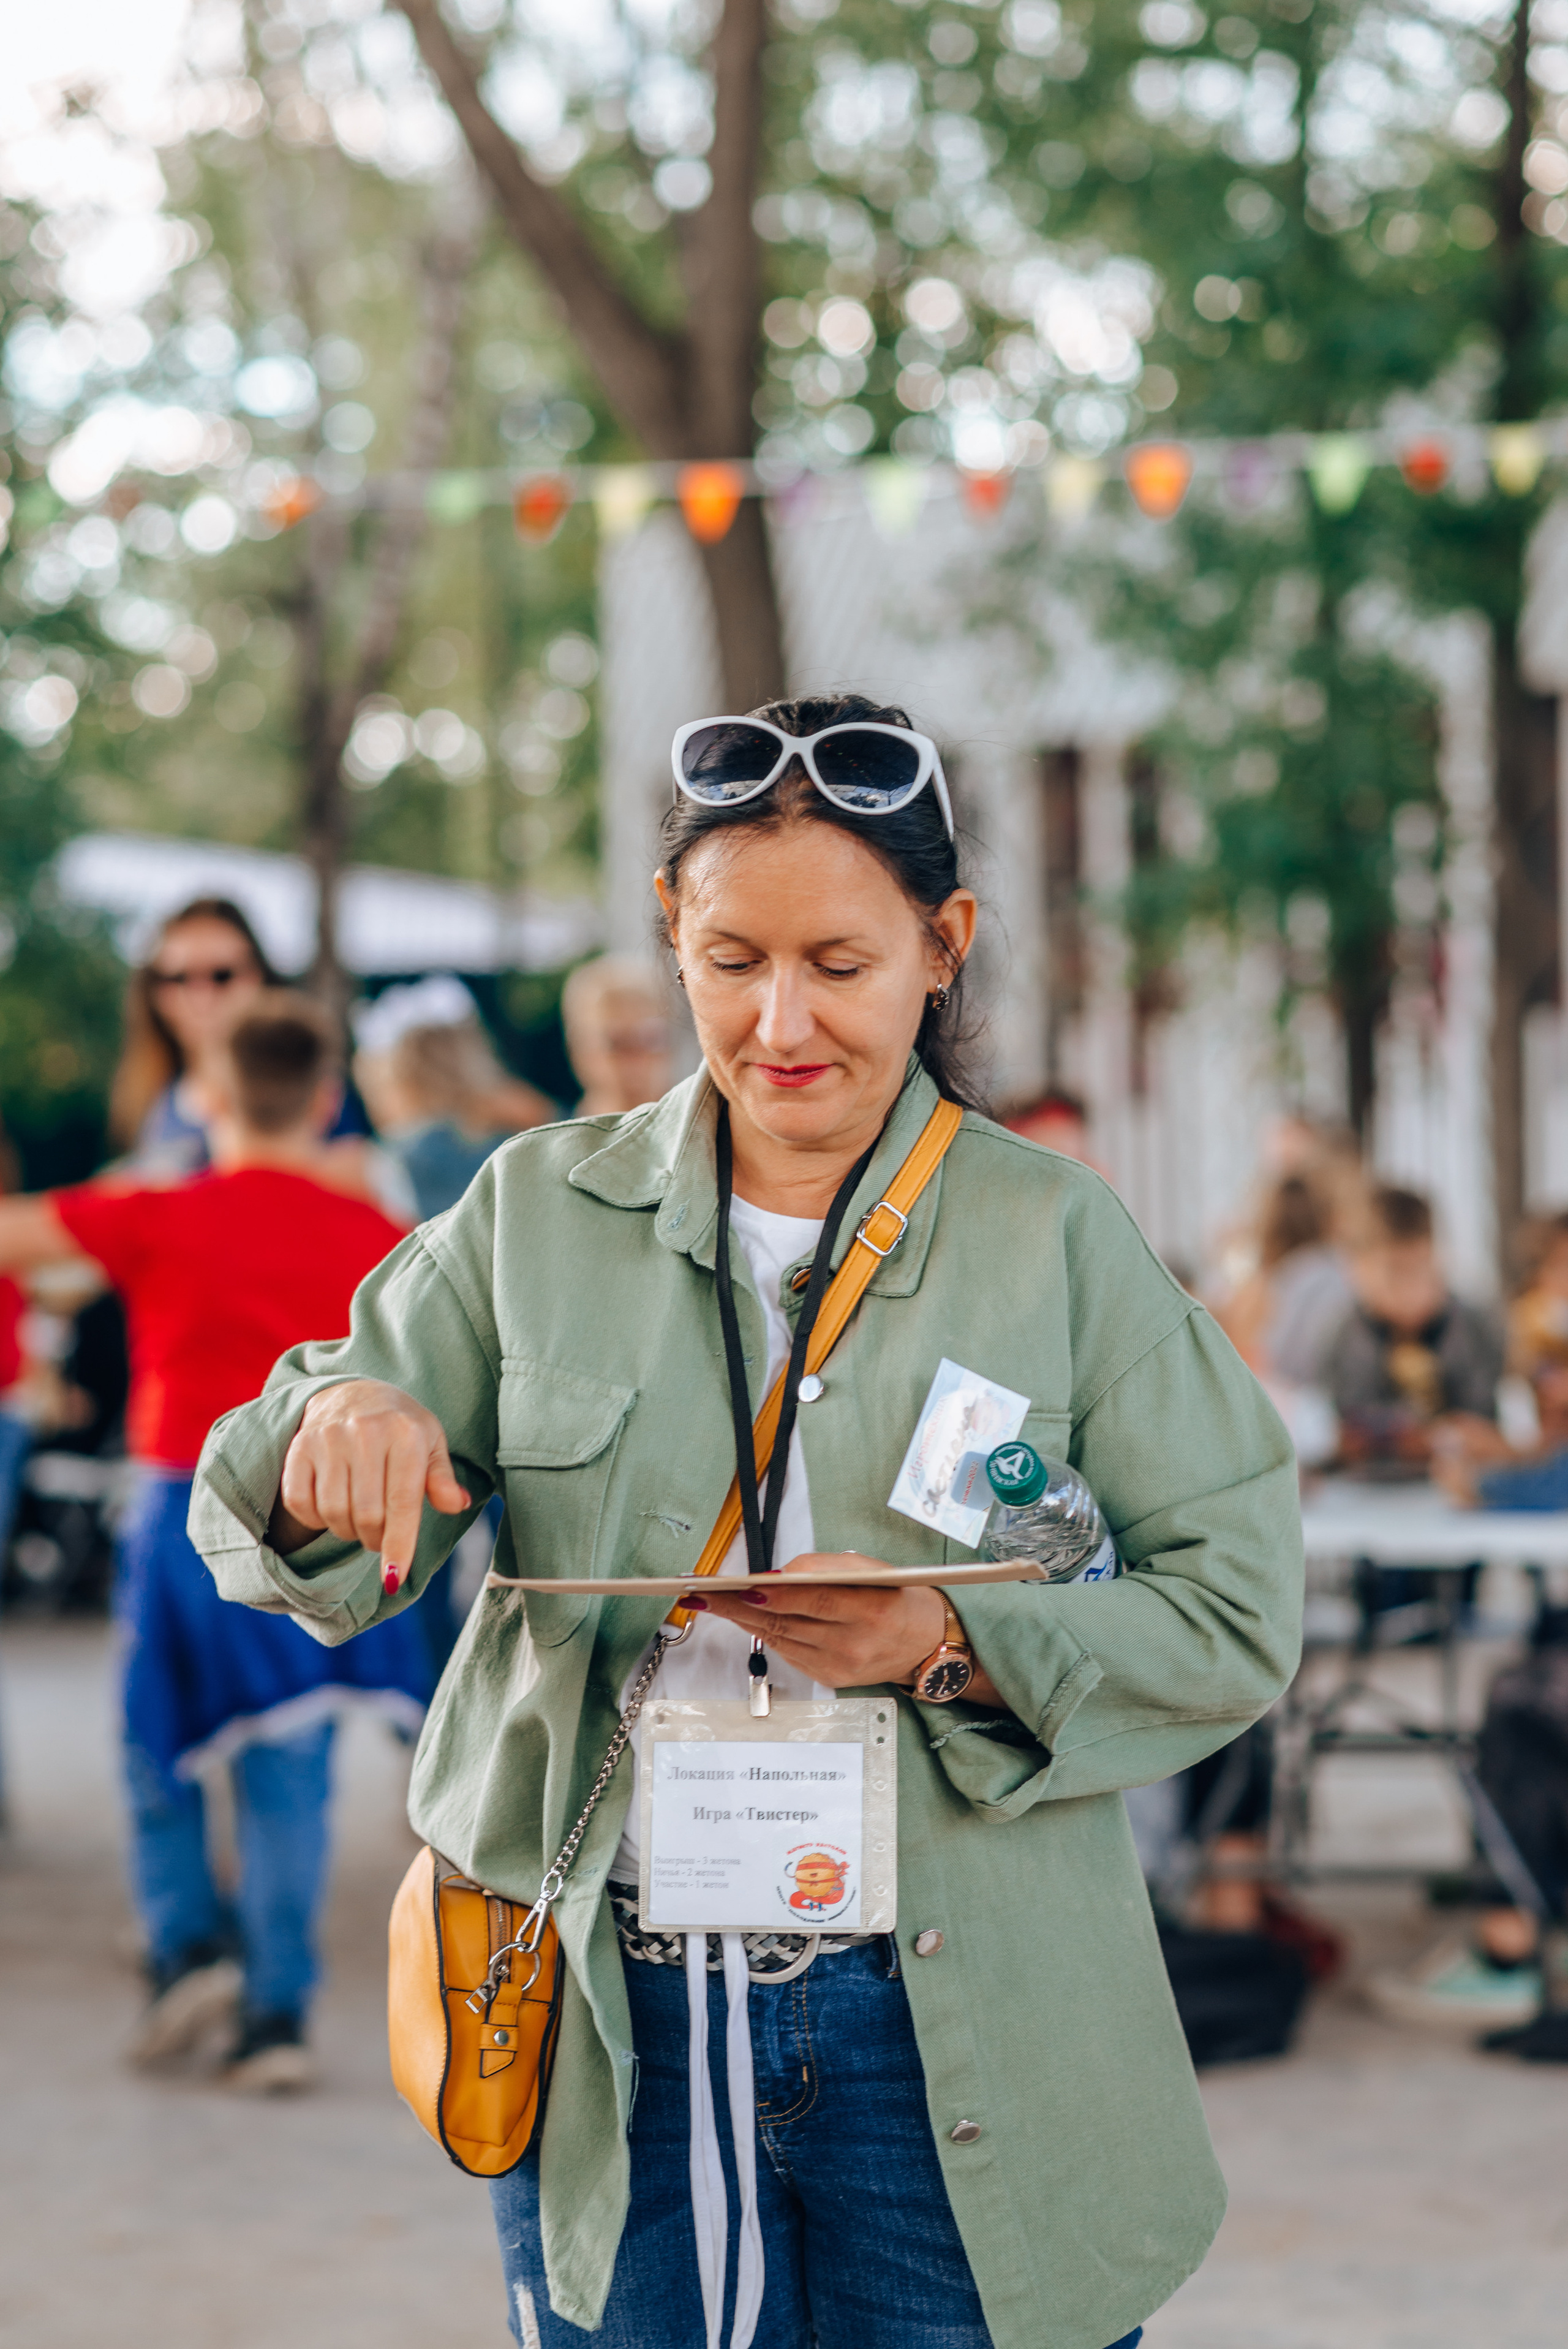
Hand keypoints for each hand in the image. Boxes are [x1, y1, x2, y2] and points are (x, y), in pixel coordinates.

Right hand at [271, 1379, 469, 1593]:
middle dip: (375, 1540)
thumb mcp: (431, 1444)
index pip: (402, 1502)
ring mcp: (328, 1438)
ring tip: (360, 1519)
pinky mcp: (299, 1448)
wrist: (353, 1394)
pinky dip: (315, 1519)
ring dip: (347, 1531)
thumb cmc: (400, 1428)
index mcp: (406, 1433)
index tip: (393, 1578)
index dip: (398, 1545)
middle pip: (367, 1515)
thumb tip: (456, 1504)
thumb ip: (441, 1478)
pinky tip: (332, 1508)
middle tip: (381, 1536)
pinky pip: (300, 1503)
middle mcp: (365, 1432)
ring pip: (334, 1512)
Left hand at [700, 1552, 1002, 1706]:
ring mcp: (839, 1667)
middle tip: (703, 1591)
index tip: (744, 1584)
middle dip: (739, 1605)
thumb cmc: (897, 1598)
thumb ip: (825, 1568)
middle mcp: (854, 1644)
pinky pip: (788, 1652)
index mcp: (872, 1609)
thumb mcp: (872, 1570)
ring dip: (742, 1618)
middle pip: (787, 1621)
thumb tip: (778, 1574)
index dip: (776, 1593)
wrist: (923, 1644)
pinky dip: (764, 1632)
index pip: (815, 1600)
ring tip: (711, 1600)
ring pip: (780, 1638)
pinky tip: (742, 1617)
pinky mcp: (829, 1679)